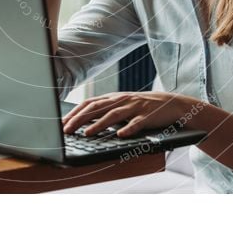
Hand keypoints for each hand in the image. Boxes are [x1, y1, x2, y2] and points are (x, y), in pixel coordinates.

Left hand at [61, 91, 200, 137]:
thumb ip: (105, 111)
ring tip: (87, 134)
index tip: (62, 123)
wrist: (171, 104)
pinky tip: (121, 135)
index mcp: (114, 98)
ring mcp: (135, 107)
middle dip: (80, 119)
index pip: (90, 103)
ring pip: (114, 115)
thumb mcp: (122, 106)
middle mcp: (122, 100)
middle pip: (97, 108)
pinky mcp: (148, 115)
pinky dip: (129, 129)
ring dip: (99, 125)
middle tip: (67, 130)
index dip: (75, 113)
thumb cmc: (142, 107)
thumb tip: (83, 121)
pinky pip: (137, 123)